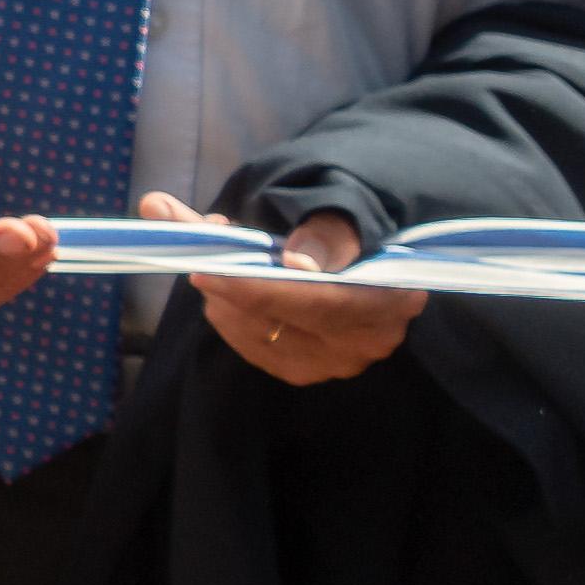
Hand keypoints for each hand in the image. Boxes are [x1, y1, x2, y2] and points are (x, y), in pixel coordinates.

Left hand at [159, 194, 425, 386]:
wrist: (353, 258)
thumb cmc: (344, 230)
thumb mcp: (342, 214)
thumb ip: (324, 231)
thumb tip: (298, 259)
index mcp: (390, 297)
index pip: (316, 303)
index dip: (257, 288)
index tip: (205, 270)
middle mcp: (367, 341)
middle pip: (280, 321)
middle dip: (228, 284)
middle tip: (194, 245)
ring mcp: (334, 363)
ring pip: (256, 334)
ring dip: (223, 295)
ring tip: (215, 256)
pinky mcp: (301, 370)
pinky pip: (249, 345)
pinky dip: (227, 312)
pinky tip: (225, 286)